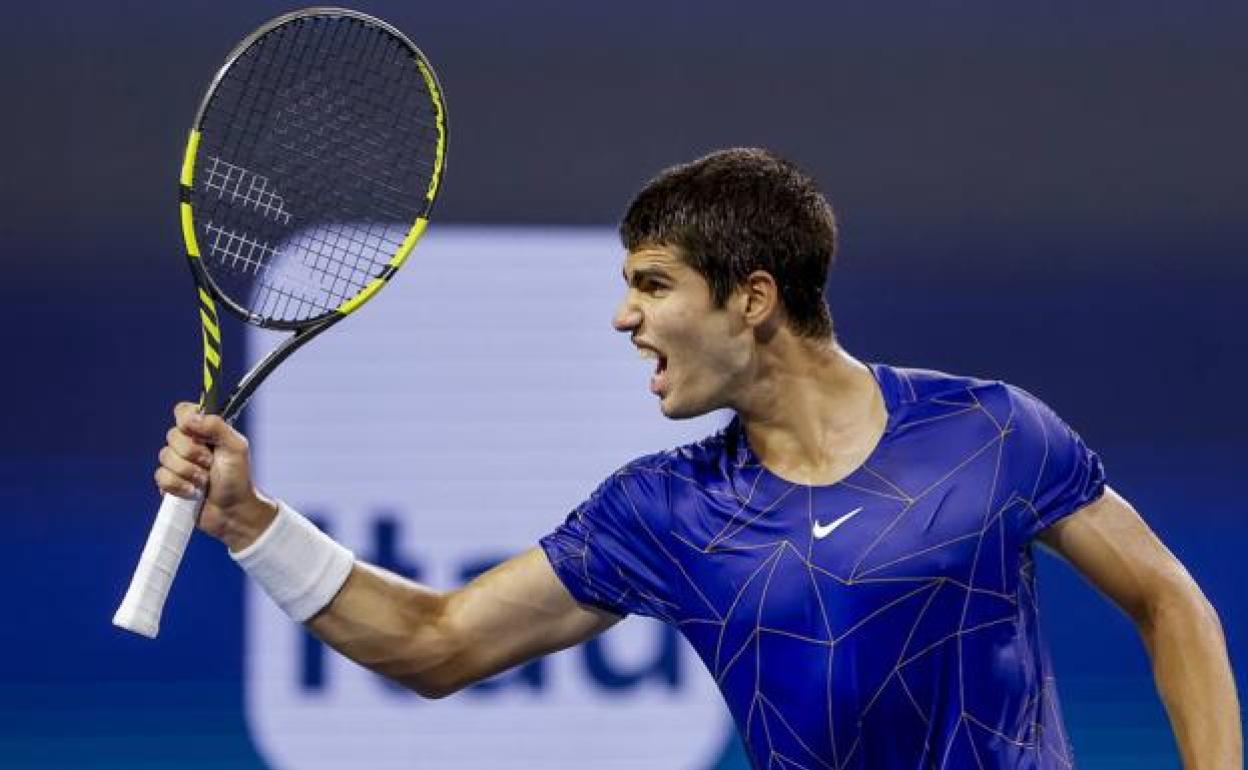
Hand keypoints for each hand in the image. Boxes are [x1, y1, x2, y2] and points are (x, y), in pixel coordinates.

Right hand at [155, 402, 276, 551]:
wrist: (232, 511)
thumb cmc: (238, 479)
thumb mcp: (235, 448)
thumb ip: (216, 427)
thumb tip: (191, 417)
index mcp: (205, 431)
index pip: (183, 411)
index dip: (185, 420)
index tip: (198, 433)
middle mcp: (189, 444)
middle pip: (172, 435)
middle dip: (192, 453)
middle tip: (210, 463)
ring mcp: (178, 463)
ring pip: (165, 457)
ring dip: (188, 472)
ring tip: (204, 481)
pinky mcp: (170, 482)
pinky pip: (160, 477)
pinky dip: (179, 486)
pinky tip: (193, 492)